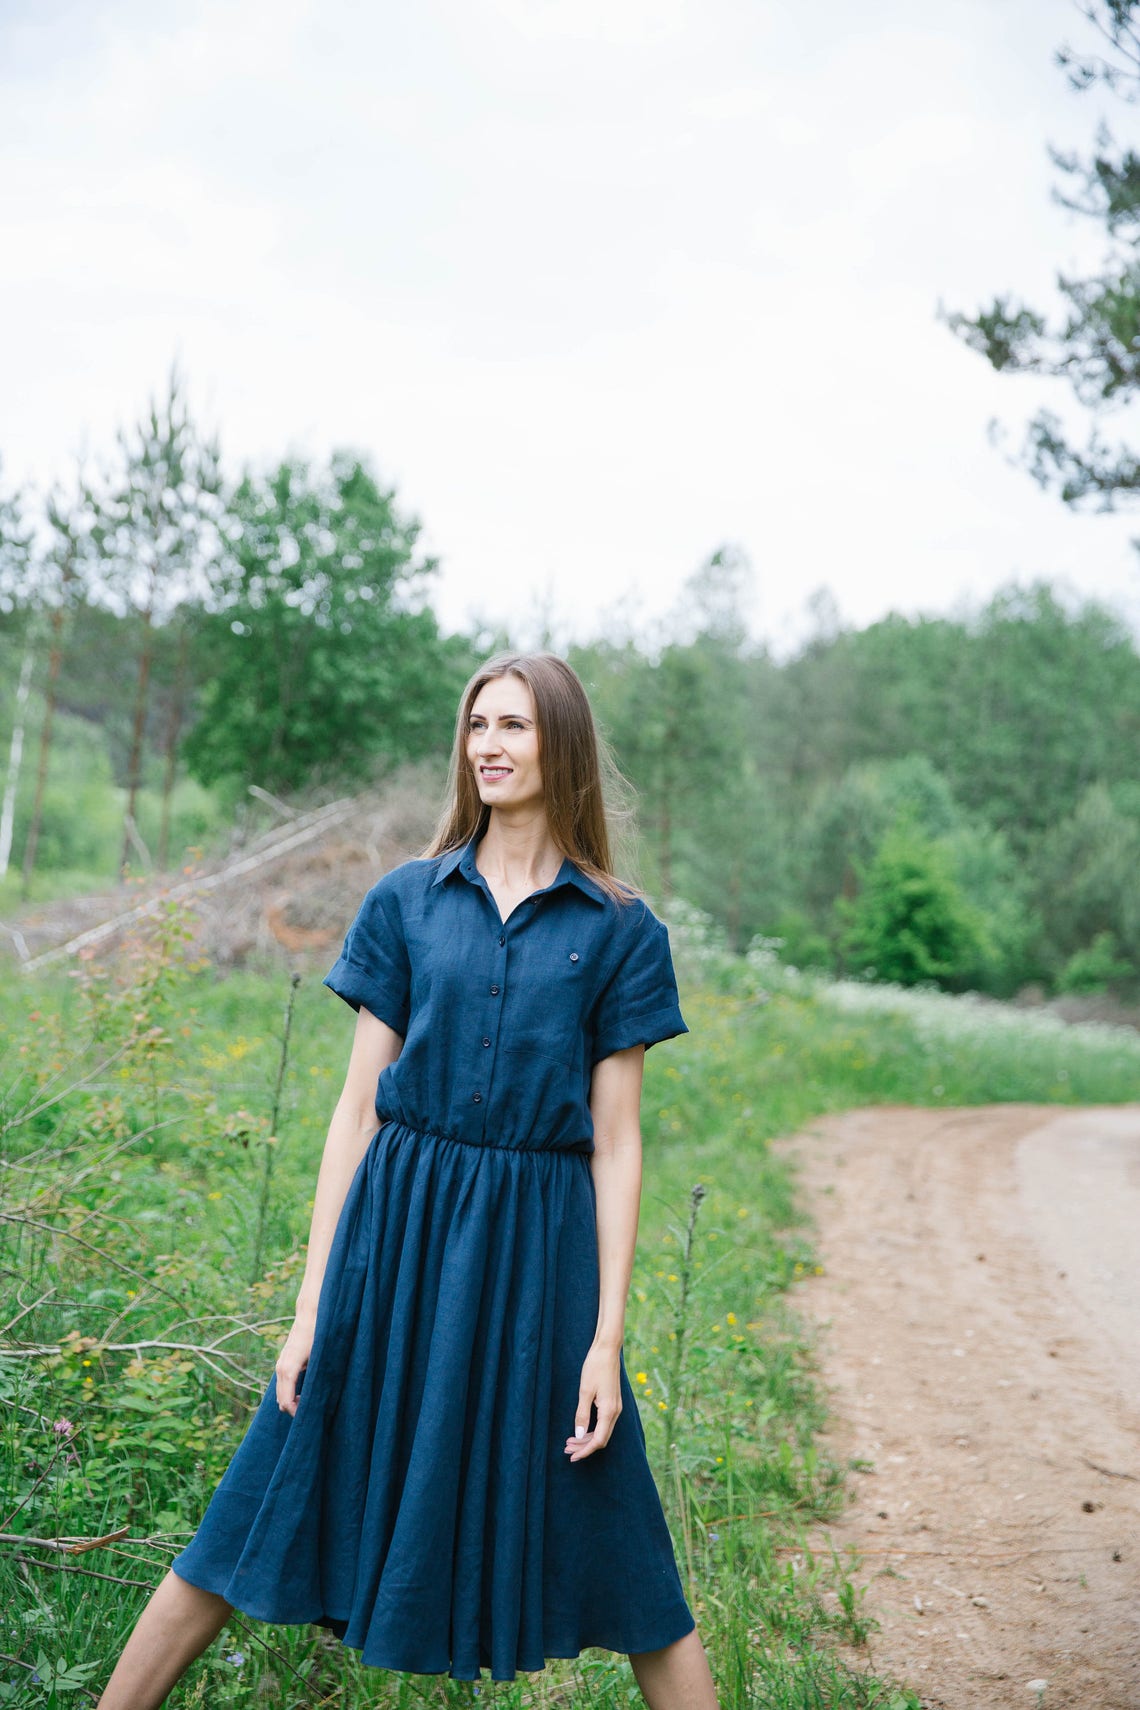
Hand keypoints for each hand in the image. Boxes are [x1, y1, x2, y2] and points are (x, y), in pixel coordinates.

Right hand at [274, 1311, 315, 1416]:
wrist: (310, 1315)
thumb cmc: (318, 1334)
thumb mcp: (321, 1357)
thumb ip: (317, 1377)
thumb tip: (318, 1397)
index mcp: (289, 1369)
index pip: (286, 1401)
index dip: (296, 1413)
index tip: (309, 1417)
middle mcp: (281, 1368)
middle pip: (281, 1400)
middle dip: (293, 1410)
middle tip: (311, 1414)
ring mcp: (280, 1364)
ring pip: (280, 1393)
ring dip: (291, 1402)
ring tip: (308, 1404)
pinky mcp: (283, 1362)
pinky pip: (282, 1384)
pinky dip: (289, 1393)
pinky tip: (303, 1394)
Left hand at [564, 1340, 621, 1461]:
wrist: (608, 1349)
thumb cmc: (595, 1367)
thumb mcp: (585, 1391)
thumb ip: (582, 1414)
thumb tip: (578, 1435)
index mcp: (609, 1411)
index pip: (598, 1440)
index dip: (585, 1451)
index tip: (572, 1456)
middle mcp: (615, 1412)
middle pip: (601, 1439)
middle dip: (584, 1447)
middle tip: (566, 1450)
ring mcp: (615, 1407)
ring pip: (602, 1432)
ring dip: (587, 1439)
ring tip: (569, 1441)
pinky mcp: (613, 1403)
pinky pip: (604, 1423)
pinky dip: (592, 1429)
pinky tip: (580, 1429)